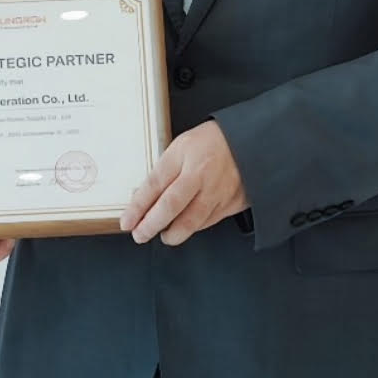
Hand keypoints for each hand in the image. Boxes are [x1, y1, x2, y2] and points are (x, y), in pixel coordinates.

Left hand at [119, 120, 248, 246]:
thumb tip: (142, 196)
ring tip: (163, 235)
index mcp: (183, 154)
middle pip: (170, 205)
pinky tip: (185, 227)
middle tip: (140, 234)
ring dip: (172, 233)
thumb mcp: (181, 146)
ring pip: (190, 222)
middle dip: (151, 225)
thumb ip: (164, 171)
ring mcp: (217, 191)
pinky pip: (207, 222)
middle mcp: (200, 174)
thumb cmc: (212, 141)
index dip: (137, 207)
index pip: (154, 184)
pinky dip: (193, 228)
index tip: (127, 221)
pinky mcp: (231, 203)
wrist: (250, 141)